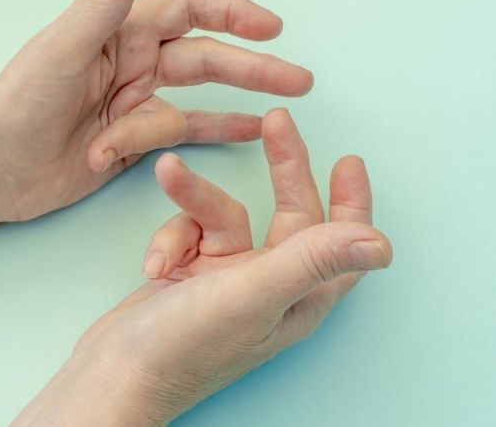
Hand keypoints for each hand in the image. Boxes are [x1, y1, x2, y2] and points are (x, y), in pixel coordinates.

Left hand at [0, 0, 312, 220]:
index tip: (271, 26)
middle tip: (299, 79)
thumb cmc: (16, 107)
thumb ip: (101, 0)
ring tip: (280, 112)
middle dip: (253, 67)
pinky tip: (246, 135)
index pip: (187, 11)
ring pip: (195, 102)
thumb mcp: (63, 50)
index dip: (231, 13)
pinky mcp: (130, 142)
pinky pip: (179, 135)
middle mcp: (131, 66)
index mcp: (118, 35)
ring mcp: (132, 105)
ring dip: (238, 105)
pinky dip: (213, 135)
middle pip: (205, 59)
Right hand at [14, 109, 391, 424]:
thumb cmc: (184, 349)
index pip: (341, 244)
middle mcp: (270, 287)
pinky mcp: (191, 275)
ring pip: (223, 214)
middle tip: (276, 123)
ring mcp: (228, 281)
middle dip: (282, 168)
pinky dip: (170, 237)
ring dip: (193, 198)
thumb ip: (312, 260)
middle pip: (289, 215)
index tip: (348, 160)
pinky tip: (156, 264)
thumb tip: (381, 243)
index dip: (352, 202)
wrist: (114, 372)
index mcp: (299, 298)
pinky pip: (188, 231)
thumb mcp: (253, 294)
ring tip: (168, 175)